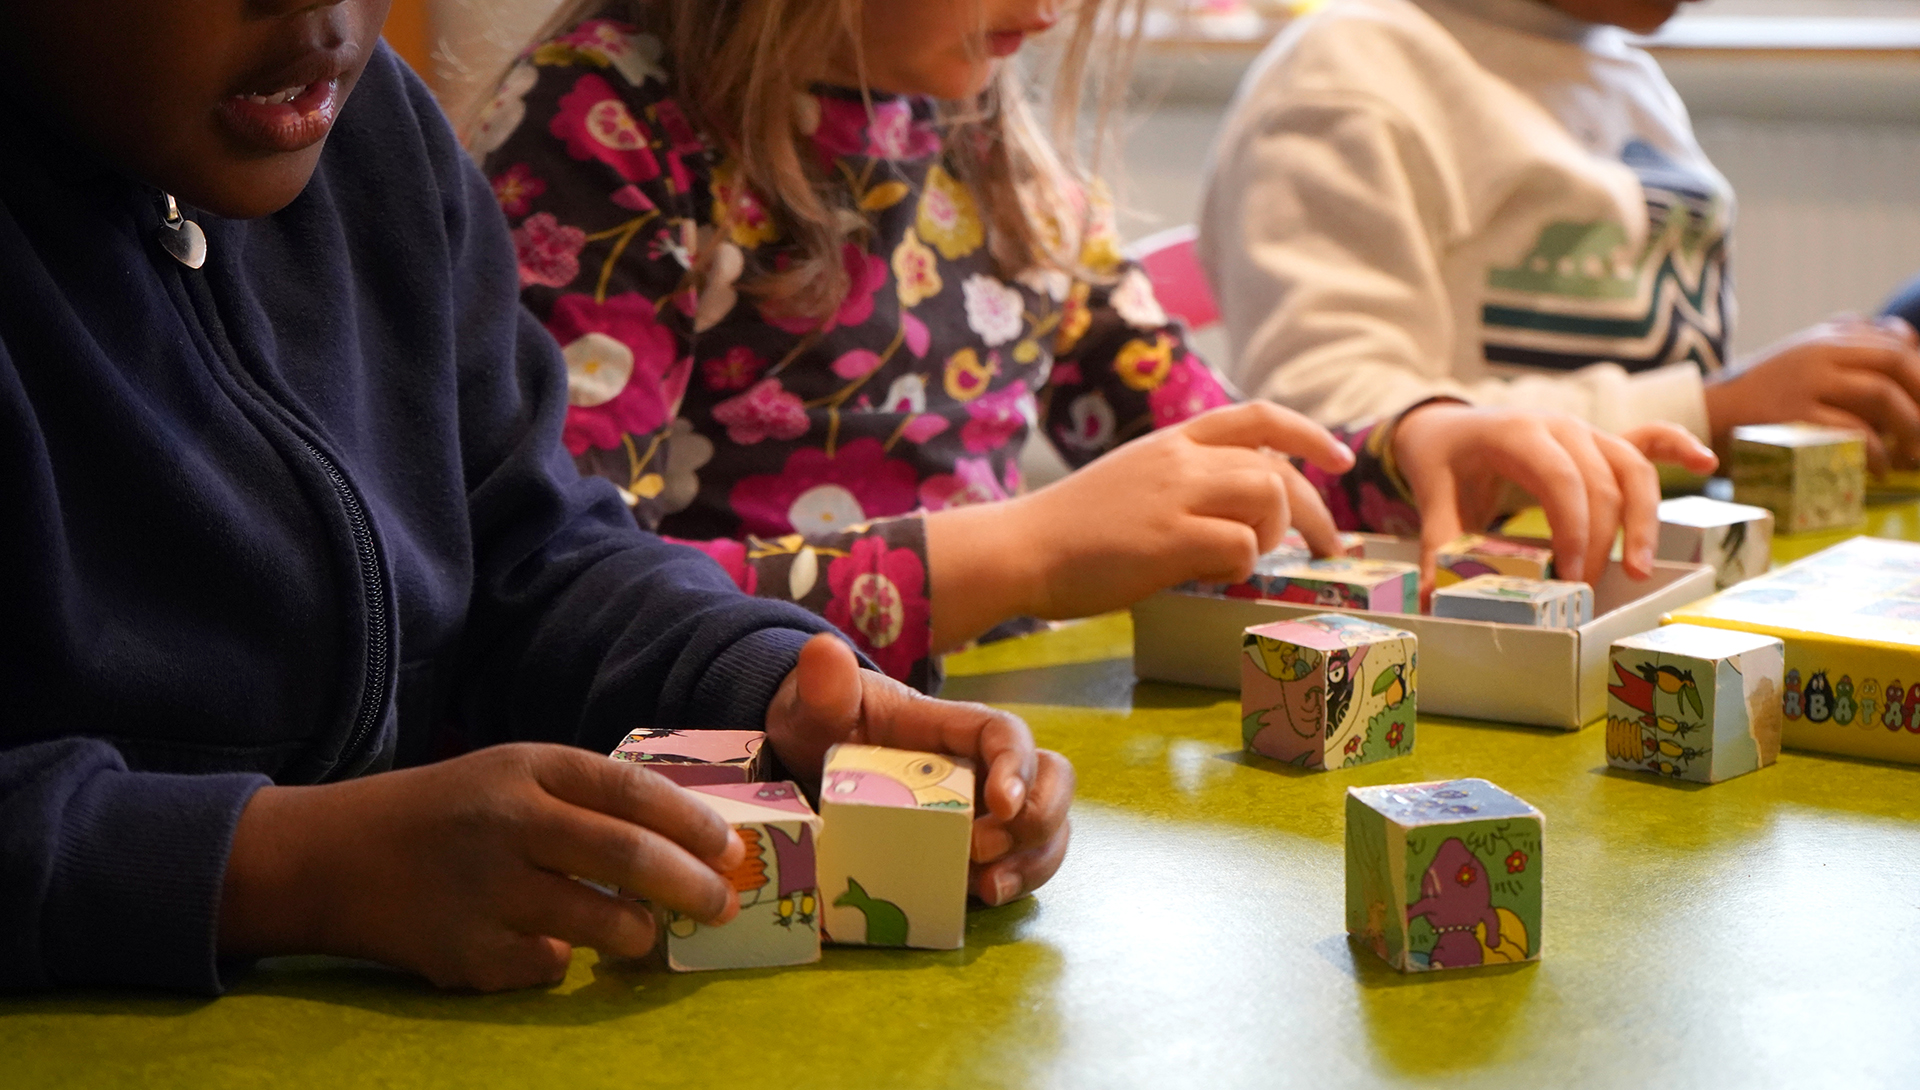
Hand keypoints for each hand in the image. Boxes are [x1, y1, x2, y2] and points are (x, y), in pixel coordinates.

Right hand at [219, 744, 744, 990]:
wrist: (334, 858)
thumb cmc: (448, 814)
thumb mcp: (512, 776)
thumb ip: (587, 799)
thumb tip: (689, 840)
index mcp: (529, 767)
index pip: (632, 790)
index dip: (693, 822)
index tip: (729, 849)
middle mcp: (511, 822)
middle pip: (628, 857)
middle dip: (692, 886)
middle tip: (721, 906)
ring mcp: (487, 890)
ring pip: (601, 922)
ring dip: (639, 933)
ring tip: (644, 933)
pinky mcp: (466, 952)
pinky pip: (547, 967)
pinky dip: (562, 962)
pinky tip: (549, 947)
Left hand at [765, 634, 1072, 906]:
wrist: (807, 762)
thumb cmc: (822, 724)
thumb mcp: (815, 706)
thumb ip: (822, 685)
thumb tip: (823, 649)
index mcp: (951, 727)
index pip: (1005, 732)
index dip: (1018, 764)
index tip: (1003, 803)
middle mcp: (982, 765)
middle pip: (1050, 777)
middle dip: (1038, 817)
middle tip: (984, 850)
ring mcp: (985, 808)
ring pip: (1047, 823)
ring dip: (1034, 857)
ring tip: (991, 887)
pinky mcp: (975, 847)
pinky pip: (1023, 860)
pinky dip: (1019, 880)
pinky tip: (985, 896)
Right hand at [927, 401, 1356, 648]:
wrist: (1021, 547)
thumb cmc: (1071, 529)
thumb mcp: (1132, 480)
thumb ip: (1184, 481)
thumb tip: (1238, 509)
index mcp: (1172, 440)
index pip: (1258, 418)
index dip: (1309, 435)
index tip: (1340, 460)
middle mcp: (1180, 458)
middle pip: (1274, 470)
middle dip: (1312, 514)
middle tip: (1326, 550)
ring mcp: (1176, 495)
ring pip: (1268, 500)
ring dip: (1269, 536)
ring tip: (1238, 560)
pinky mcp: (1171, 538)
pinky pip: (1241, 548)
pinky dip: (1239, 568)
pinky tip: (1207, 577)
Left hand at [1392, 404, 1717, 591]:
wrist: (1445, 423)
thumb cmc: (1442, 460)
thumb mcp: (1432, 496)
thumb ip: (1439, 544)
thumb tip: (1432, 598)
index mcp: (1519, 433)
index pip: (1561, 480)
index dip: (1574, 529)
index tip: (1570, 575)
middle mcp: (1561, 426)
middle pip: (1603, 482)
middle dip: (1603, 540)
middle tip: (1586, 590)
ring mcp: (1586, 431)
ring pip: (1633, 469)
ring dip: (1644, 518)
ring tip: (1639, 569)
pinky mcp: (1599, 442)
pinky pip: (1647, 439)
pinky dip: (1678, 447)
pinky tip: (1708, 461)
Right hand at [1703, 316, 1919, 473]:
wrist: (1706, 416)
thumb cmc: (1762, 397)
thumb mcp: (1805, 361)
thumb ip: (1851, 348)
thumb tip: (1907, 338)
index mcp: (1826, 339)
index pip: (1896, 344)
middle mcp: (1818, 353)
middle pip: (1895, 362)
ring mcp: (1804, 383)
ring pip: (1880, 394)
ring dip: (1910, 427)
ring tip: (1914, 456)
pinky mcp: (1791, 415)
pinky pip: (1849, 429)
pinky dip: (1874, 451)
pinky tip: (1879, 468)